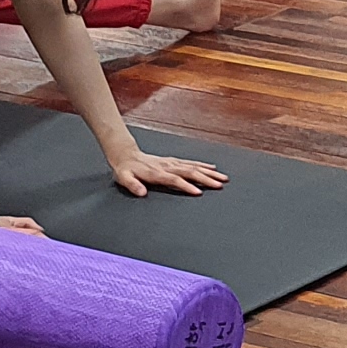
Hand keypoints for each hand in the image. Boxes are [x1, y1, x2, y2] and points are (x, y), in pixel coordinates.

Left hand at [110, 146, 228, 197]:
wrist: (125, 154)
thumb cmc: (125, 170)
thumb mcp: (124, 179)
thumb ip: (133, 185)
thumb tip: (141, 193)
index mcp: (156, 173)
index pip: (175, 180)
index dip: (187, 186)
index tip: (199, 192)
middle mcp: (167, 166)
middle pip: (190, 172)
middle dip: (206, 178)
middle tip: (220, 185)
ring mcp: (171, 162)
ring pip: (194, 166)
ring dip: (209, 172)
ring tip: (223, 178)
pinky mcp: (173, 161)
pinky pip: (191, 163)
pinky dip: (203, 165)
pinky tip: (212, 168)